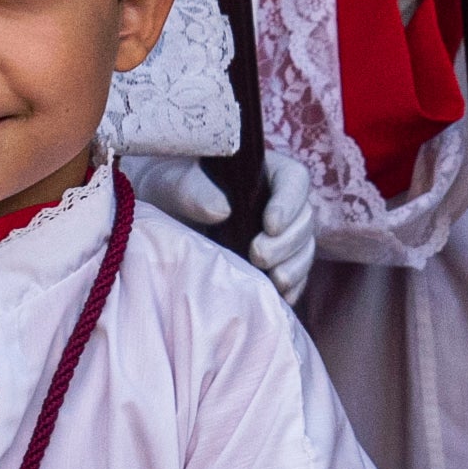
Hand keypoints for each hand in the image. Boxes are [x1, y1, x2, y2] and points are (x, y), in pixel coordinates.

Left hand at [126, 151, 318, 304]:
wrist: (162, 218)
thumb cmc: (169, 190)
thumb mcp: (173, 184)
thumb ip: (193, 191)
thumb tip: (222, 210)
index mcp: (266, 172)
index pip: (295, 180)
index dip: (289, 203)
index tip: (269, 225)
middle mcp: (282, 202)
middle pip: (305, 220)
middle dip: (287, 243)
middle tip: (258, 257)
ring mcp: (284, 234)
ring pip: (306, 249)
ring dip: (294, 267)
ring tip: (273, 281)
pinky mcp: (279, 261)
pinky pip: (298, 275)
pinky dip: (293, 287)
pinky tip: (279, 296)